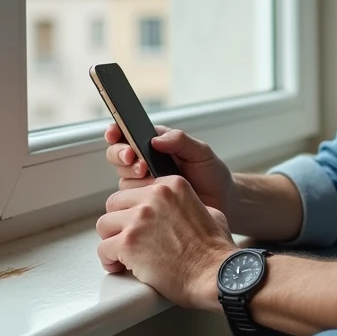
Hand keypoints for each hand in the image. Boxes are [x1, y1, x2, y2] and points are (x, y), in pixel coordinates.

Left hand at [96, 176, 235, 309]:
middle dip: (118, 222)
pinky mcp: (128, 243)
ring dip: (111, 239)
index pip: (137, 189)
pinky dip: (108, 260)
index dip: (134, 208)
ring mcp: (139, 219)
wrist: (215, 276)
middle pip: (115, 202)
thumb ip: (189, 205)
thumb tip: (181, 212)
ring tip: (120, 253)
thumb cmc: (216, 252)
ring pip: (104, 224)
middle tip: (126, 238)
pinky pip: (103, 248)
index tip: (136, 222)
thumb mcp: (209, 213)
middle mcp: (153, 197)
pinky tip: (118, 266)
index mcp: (172, 186)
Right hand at [103, 124, 235, 217]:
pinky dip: (136, 193)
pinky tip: (149, 192)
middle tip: (132, 156)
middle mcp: (146, 161)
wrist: (221, 204)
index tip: (115, 133)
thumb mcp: (201, 152)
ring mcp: (145, 182)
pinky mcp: (146, 202)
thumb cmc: (212, 174)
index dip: (117, 132)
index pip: (130, 133)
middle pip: (118, 154)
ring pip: (123, 175)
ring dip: (130, 173)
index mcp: (157, 143)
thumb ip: (181, 141)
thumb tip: (155, 139)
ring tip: (147, 173)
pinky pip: (131, 197)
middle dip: (120, 153)